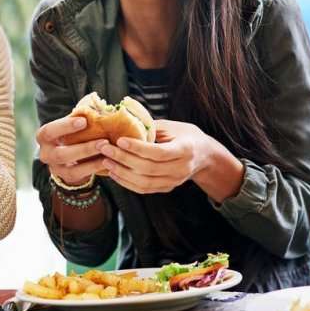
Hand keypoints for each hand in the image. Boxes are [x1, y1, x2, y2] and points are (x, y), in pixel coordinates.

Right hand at [36, 115, 107, 186]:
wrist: (66, 156)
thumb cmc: (71, 133)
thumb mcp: (71, 124)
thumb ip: (79, 116)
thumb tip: (97, 104)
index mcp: (44, 136)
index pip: (50, 131)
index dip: (66, 126)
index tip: (84, 121)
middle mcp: (45, 154)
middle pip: (61, 154)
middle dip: (84, 148)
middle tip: (103, 141)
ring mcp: (55, 168)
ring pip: (71, 168)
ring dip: (91, 161)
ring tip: (108, 152)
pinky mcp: (66, 177)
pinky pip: (80, 175)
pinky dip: (94, 168)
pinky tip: (107, 161)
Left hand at [97, 119, 212, 193]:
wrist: (204, 155)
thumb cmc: (185, 135)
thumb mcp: (172, 126)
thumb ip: (150, 127)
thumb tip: (124, 121)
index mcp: (185, 149)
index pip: (158, 152)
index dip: (138, 148)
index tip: (120, 140)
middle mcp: (181, 169)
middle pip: (148, 169)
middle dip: (124, 159)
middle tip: (105, 149)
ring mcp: (174, 181)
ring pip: (145, 183)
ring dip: (122, 173)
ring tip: (106, 162)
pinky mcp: (167, 188)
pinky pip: (144, 189)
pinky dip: (127, 183)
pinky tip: (114, 173)